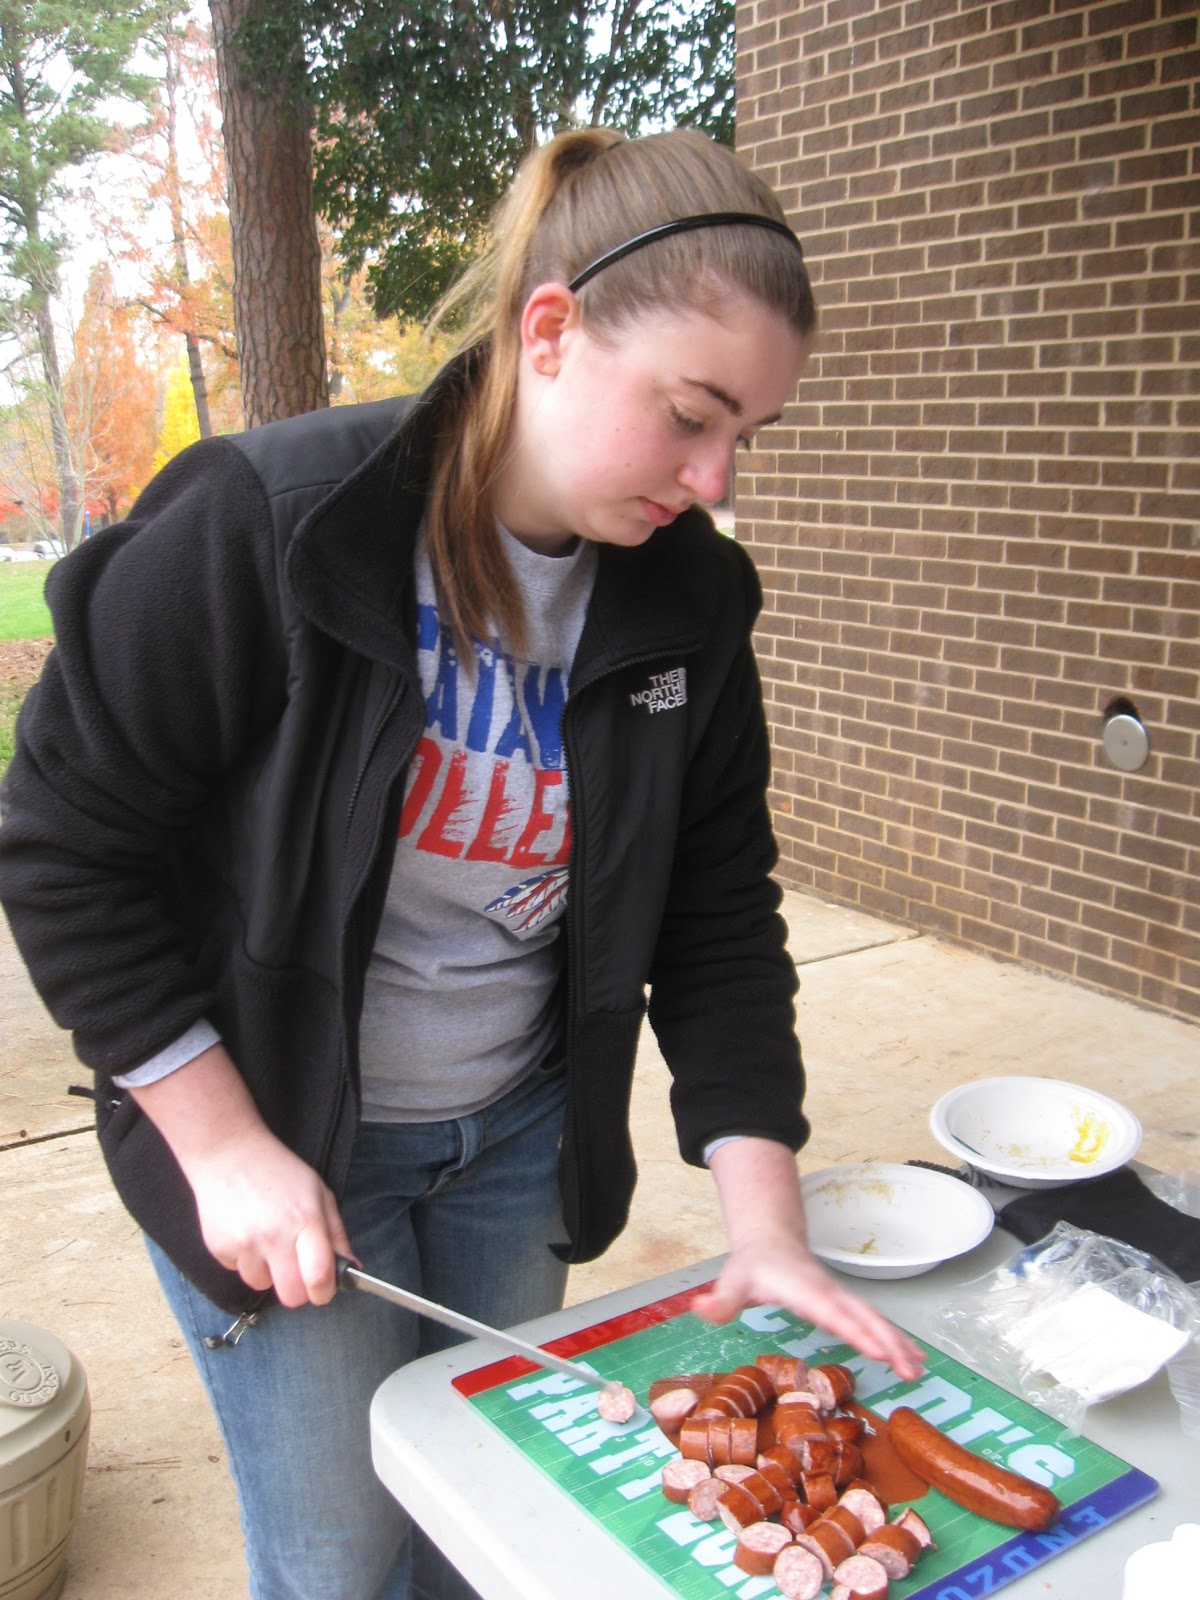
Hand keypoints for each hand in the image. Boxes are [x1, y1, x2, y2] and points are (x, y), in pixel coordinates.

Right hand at [129, 1044, 352, 1305]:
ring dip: (268, 1273)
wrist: (229, 1153)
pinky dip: (245, 1260)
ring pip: (262, 1286)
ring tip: (266, 1240)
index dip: (325, 1292)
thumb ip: (337, 1233)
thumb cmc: (279, 1171)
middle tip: (296, 1271)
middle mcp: (275, 1236)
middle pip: (291, 1297)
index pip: (320, 1277)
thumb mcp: (318, 1192)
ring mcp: (245, 1244)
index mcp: (306, 1220)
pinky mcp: (220, 1248)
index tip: (324, 1289)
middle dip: (298, 1291)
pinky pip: (238, 1272)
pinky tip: (246, 1232)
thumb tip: (353, 1268)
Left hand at [691, 1229, 925, 1381]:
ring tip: (918, 1370)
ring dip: (898, 1343)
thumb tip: (700, 1310)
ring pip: (874, 1319)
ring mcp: (840, 1296)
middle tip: (910, 1370)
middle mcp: (828, 1293)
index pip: (832, 1312)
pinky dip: (894, 1339)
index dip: (854, 1330)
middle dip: (888, 1342)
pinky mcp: (845, 1303)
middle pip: (863, 1317)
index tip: (877, 1350)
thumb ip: (720, 1301)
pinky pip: (873, 1321)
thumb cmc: (751, 1266)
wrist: (769, 1241)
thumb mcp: (731, 1282)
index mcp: (803, 1290)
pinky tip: (910, 1359)